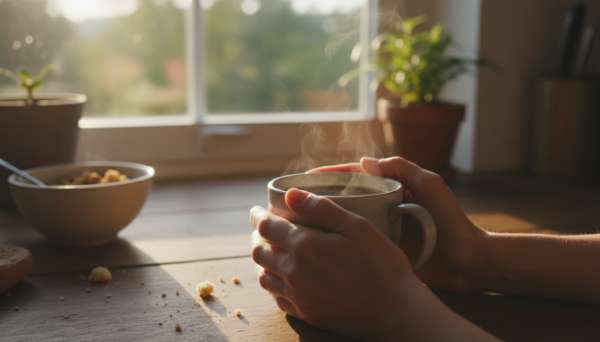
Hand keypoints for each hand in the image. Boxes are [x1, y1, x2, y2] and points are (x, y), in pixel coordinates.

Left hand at [249, 189, 420, 340]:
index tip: (256, 211)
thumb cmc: (382, 265)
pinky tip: (282, 279)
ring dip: (262, 261)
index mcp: (305, 245)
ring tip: (268, 252)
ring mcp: (298, 296)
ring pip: (264, 277)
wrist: (395, 311)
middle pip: (259, 252)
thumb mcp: (358, 227)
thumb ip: (322, 208)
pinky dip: (273, 284)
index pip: (267, 227)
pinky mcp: (306, 313)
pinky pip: (277, 298)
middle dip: (257, 237)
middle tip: (261, 229)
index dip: (258, 217)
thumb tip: (290, 194)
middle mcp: (294, 272)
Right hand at [310, 156, 487, 292]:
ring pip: (346, 218)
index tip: (305, 178)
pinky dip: (336, 240)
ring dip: (323, 218)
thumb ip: (402, 167)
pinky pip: (356, 241)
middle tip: (294, 201)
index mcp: (392, 186)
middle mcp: (383, 204)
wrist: (467, 260)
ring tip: (297, 222)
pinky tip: (317, 244)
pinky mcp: (382, 248)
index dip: (330, 174)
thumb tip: (363, 161)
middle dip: (320, 195)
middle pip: (345, 195)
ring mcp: (381, 227)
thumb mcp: (430, 185)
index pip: (354, 175)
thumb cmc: (451, 220)